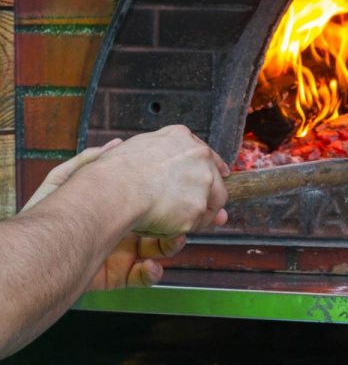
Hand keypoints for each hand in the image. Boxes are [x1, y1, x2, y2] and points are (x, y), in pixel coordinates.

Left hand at [21, 138, 189, 289]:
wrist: (46, 250)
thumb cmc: (53, 211)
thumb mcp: (68, 176)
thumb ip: (91, 159)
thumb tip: (113, 145)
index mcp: (114, 204)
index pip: (149, 199)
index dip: (170, 198)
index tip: (185, 194)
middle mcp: (120, 227)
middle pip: (161, 224)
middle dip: (181, 223)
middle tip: (193, 221)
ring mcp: (121, 252)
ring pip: (159, 250)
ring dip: (172, 246)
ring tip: (175, 241)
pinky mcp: (118, 275)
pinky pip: (144, 276)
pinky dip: (152, 272)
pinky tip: (152, 266)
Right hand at [90, 125, 230, 235]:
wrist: (113, 189)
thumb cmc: (114, 171)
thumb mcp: (137, 147)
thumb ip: (158, 154)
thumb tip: (165, 169)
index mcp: (182, 137)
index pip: (206, 154)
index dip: (210, 169)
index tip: (216, 176)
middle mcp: (199, 156)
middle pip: (216, 179)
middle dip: (209, 195)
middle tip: (194, 208)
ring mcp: (202, 181)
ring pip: (212, 203)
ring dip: (199, 212)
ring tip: (173, 218)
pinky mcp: (198, 207)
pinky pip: (199, 222)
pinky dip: (186, 227)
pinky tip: (166, 225)